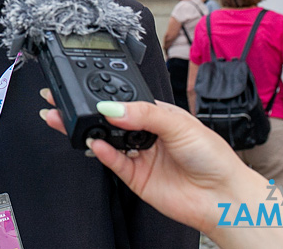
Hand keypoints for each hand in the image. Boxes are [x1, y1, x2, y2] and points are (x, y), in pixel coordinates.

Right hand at [39, 91, 262, 235]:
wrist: (223, 196)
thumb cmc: (212, 156)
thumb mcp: (179, 123)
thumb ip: (144, 113)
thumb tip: (113, 107)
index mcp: (157, 114)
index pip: (124, 99)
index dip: (104, 93)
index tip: (84, 84)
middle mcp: (145, 133)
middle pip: (108, 119)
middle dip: (85, 109)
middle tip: (60, 99)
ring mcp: (139, 155)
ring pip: (104, 139)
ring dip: (86, 129)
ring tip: (66, 119)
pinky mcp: (134, 177)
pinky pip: (112, 162)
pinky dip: (101, 152)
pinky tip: (94, 143)